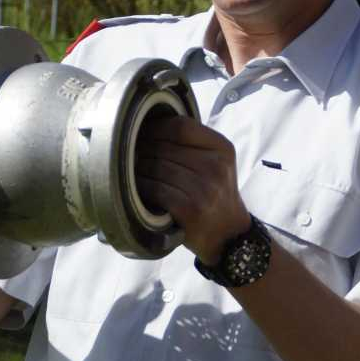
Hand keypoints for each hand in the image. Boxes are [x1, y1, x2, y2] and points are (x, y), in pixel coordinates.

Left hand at [134, 115, 248, 264]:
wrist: (229, 234)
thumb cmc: (215, 194)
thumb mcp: (217, 162)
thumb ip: (193, 143)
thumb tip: (149, 126)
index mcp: (222, 149)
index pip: (181, 126)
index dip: (156, 128)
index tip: (143, 133)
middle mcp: (216, 167)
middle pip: (165, 148)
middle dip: (143, 149)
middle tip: (130, 153)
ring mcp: (204, 189)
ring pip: (157, 167)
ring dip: (138, 168)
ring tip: (130, 170)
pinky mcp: (190, 209)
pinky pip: (155, 188)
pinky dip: (141, 186)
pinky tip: (137, 187)